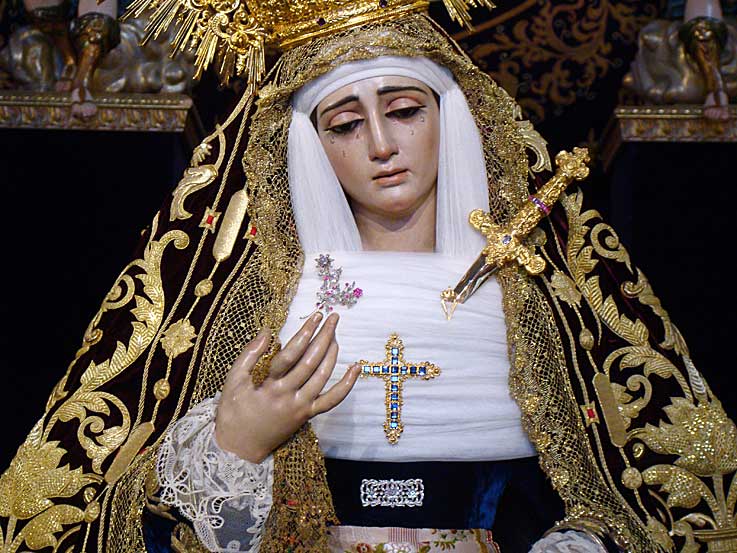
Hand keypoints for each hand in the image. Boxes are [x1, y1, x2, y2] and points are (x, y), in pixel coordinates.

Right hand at [214, 312, 359, 462]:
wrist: (239, 449)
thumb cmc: (232, 412)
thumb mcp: (233, 380)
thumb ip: (249, 354)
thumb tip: (268, 330)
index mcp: (269, 385)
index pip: (292, 354)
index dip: (305, 332)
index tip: (316, 315)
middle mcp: (288, 396)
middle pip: (312, 361)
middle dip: (324, 336)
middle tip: (333, 318)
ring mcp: (301, 407)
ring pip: (323, 377)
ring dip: (332, 353)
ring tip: (335, 334)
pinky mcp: (307, 416)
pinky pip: (332, 401)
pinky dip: (346, 385)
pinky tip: (356, 368)